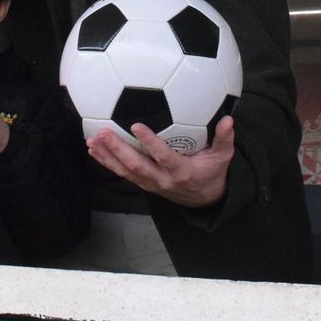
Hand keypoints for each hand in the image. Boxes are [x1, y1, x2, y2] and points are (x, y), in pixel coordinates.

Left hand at [88, 116, 234, 208]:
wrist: (204, 199)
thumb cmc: (212, 173)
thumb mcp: (223, 158)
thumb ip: (224, 139)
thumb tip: (229, 120)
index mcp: (181, 171)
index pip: (163, 157)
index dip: (149, 143)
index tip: (136, 125)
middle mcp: (162, 179)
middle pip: (136, 166)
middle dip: (117, 149)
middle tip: (102, 132)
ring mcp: (151, 183)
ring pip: (125, 171)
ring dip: (107, 156)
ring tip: (92, 140)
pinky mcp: (143, 184)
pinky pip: (122, 174)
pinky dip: (107, 162)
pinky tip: (94, 150)